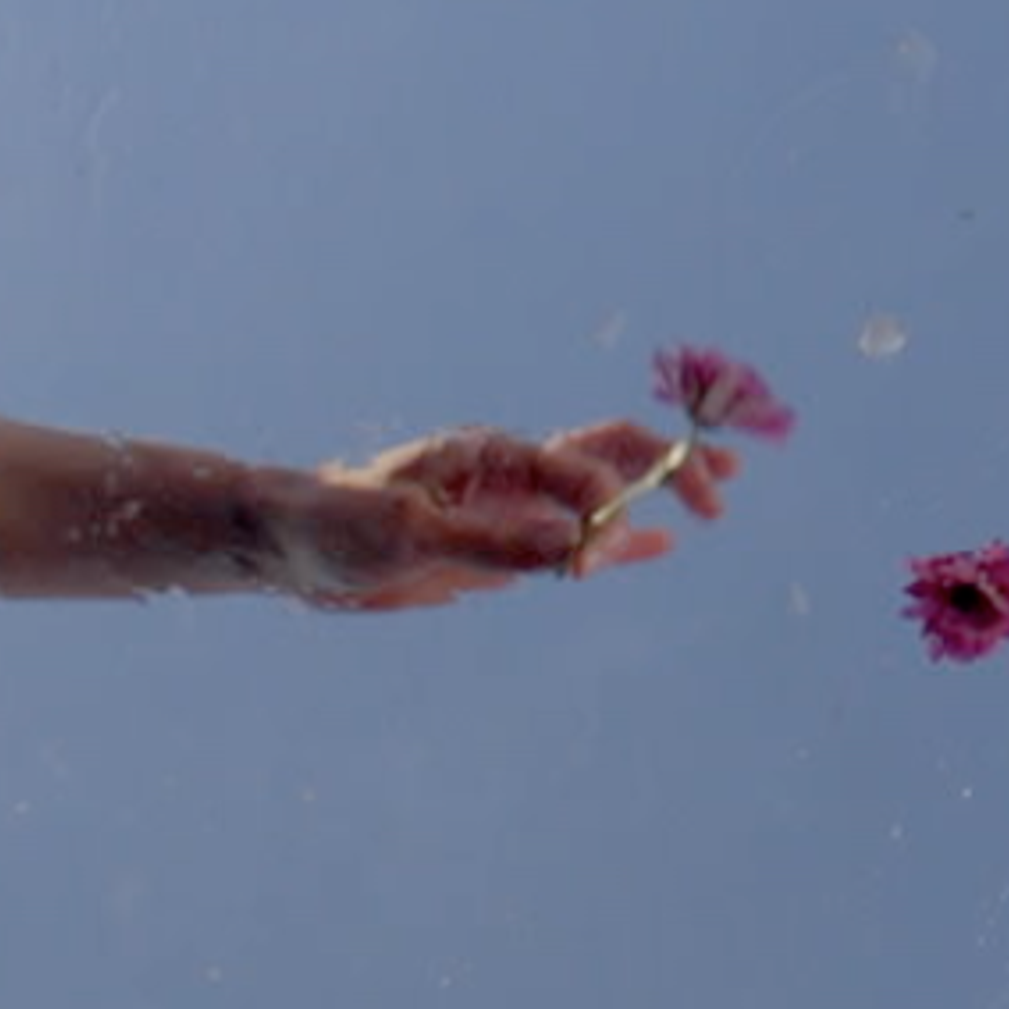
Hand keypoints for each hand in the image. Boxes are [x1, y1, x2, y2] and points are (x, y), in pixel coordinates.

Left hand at [284, 418, 739, 610]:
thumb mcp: (408, 537)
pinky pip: (574, 535)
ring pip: (602, 487)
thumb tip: (574, 548)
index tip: (600, 555)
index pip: (576, 469)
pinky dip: (621, 537)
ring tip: (718, 493)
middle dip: (668, 464)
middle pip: (610, 453)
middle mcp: (510, 473)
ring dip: (658, 486)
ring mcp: (509, 507)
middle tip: (722, 487)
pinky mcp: (502, 543)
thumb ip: (492, 543)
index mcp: (490, 456)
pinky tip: (657, 545)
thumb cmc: (336, 527)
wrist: (286, 546)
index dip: (605, 505)